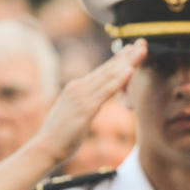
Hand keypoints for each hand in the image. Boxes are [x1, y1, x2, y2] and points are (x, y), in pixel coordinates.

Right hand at [33, 39, 146, 164]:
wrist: (46, 147)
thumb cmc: (62, 135)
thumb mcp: (78, 115)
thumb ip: (87, 104)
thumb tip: (94, 102)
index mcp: (77, 88)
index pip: (103, 70)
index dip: (119, 59)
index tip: (133, 49)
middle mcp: (79, 87)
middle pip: (108, 68)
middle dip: (127, 55)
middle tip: (143, 42)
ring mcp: (82, 96)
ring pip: (109, 75)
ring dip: (127, 62)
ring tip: (141, 51)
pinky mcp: (85, 108)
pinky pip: (106, 91)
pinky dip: (118, 79)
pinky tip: (130, 71)